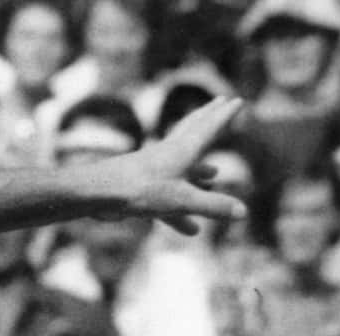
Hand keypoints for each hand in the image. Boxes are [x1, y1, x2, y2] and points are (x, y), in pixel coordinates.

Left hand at [99, 96, 248, 235]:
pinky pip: (165, 199)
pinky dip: (179, 211)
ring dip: (197, 170)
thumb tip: (243, 213)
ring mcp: (151, 170)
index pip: (209, 128)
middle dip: (208, 118)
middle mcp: (167, 154)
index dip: (224, 115)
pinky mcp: (138, 188)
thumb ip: (212, 206)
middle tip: (218, 102)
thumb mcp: (181, 201)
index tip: (236, 101)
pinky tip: (190, 230)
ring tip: (213, 174)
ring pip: (179, 167)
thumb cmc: (139, 191)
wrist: (96, 195)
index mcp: (182, 150)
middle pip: (192, 131)